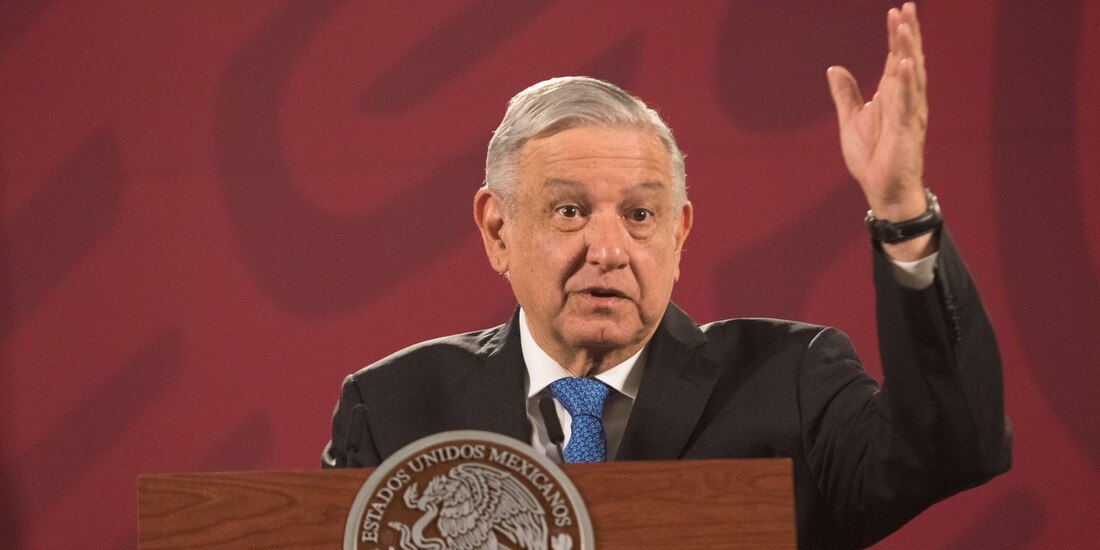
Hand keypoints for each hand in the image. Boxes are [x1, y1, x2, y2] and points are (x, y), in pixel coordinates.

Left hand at [827, 2, 933, 259]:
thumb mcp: (851, 120)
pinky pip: (906, 104)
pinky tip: (903, 65)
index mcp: (894, 96)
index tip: (896, 11)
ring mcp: (909, 114)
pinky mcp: (906, 131)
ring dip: (907, 51)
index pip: (896, 58)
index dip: (897, 36)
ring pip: (911, 76)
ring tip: (905, 27)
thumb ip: (846, 94)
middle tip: (906, 7)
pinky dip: (905, 84)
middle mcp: (906, 101)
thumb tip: (834, 68)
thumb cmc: (872, 158)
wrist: (882, 190)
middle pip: (908, 60)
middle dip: (907, 34)